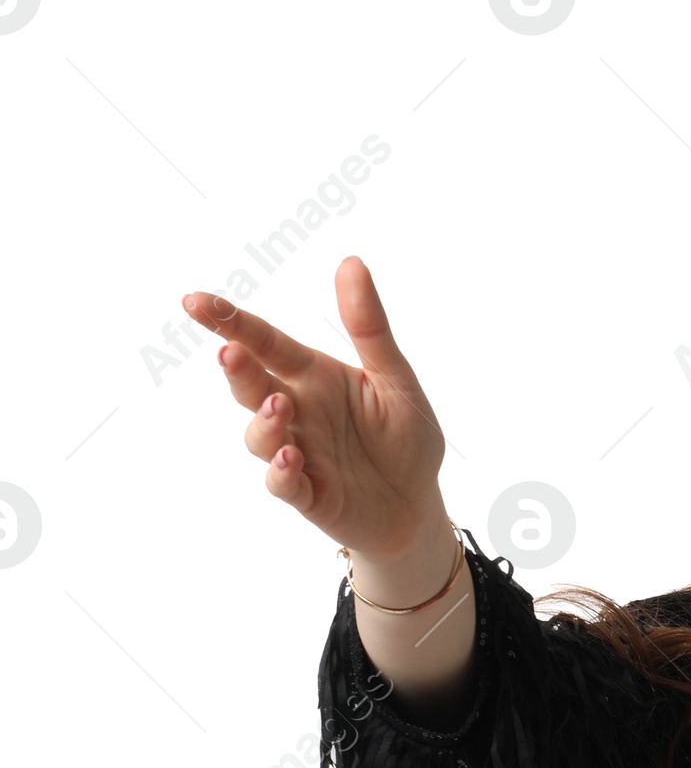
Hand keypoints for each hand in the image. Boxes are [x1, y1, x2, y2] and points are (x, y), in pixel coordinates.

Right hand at [181, 256, 446, 557]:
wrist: (418, 505)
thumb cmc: (406, 439)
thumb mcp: (395, 380)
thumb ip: (369, 328)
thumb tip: (351, 262)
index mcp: (313, 376)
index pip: (265, 342)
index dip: (230, 322)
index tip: (195, 301)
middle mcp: (297, 411)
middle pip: (252, 385)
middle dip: (238, 369)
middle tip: (231, 352)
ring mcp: (298, 453)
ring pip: (259, 435)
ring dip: (264, 421)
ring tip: (281, 406)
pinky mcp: (308, 494)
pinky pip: (283, 483)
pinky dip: (281, 471)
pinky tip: (291, 457)